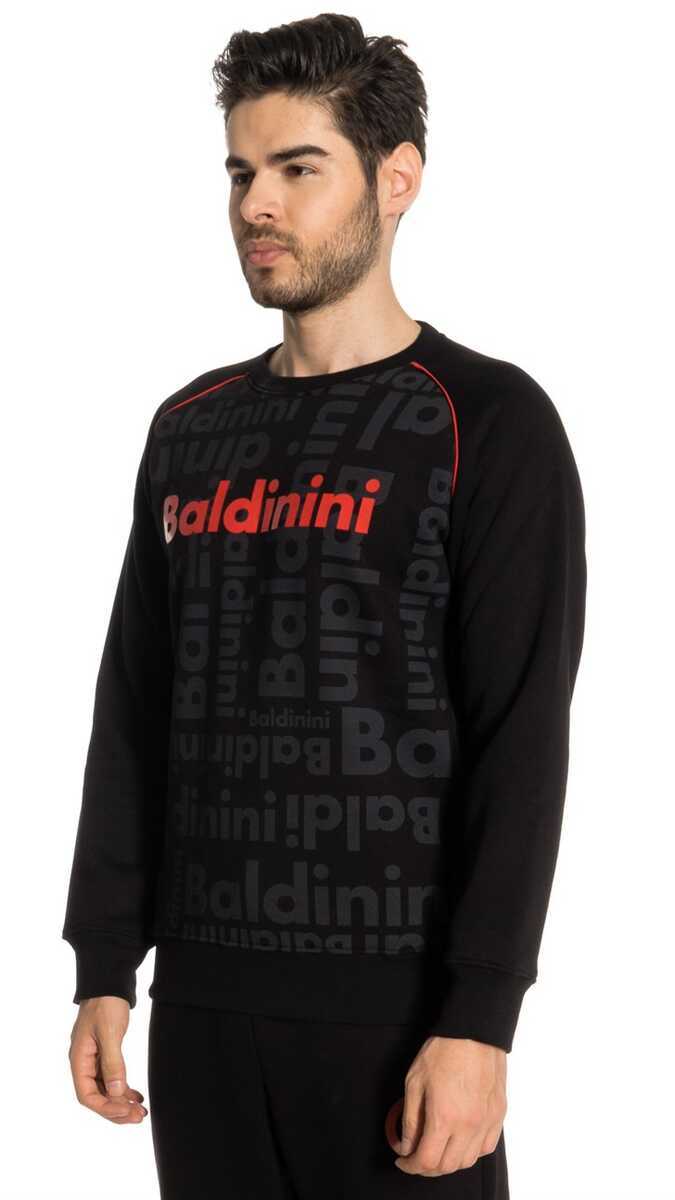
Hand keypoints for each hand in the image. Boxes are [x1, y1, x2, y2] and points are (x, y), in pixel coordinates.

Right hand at [68, 996, 147, 1123]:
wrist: (109, 982)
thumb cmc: (106, 1003)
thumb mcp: (110, 1032)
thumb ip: (113, 1063)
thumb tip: (117, 1093)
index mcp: (79, 1059)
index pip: (87, 1095)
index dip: (106, 1108)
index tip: (126, 1111)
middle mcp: (84, 1063)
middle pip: (97, 1097)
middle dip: (116, 1110)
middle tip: (138, 1118)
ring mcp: (94, 1059)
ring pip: (106, 1090)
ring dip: (121, 1103)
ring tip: (140, 1112)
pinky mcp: (105, 1054)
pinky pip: (112, 1079)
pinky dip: (124, 1090)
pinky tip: (137, 1096)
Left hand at [390, 1036, 506, 1175]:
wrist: (473, 1030)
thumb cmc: (444, 1050)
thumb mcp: (414, 1082)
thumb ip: (410, 1119)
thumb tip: (407, 1144)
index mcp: (444, 1118)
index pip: (427, 1161)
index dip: (410, 1166)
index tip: (403, 1160)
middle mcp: (468, 1125)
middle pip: (448, 1166)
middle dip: (428, 1167)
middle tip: (416, 1156)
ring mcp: (487, 1121)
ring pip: (468, 1161)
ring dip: (450, 1162)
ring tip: (438, 1148)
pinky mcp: (498, 1114)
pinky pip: (486, 1146)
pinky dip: (471, 1151)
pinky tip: (460, 1141)